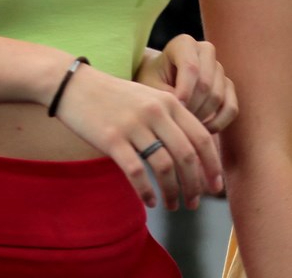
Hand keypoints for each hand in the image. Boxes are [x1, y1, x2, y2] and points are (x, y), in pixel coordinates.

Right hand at [52, 61, 225, 211]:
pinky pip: (137, 172)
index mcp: (169, 101)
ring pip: (164, 166)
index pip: (202, 137)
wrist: (76, 85)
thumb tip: (193, 154)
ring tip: (173, 206)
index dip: (212, 165)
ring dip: (172, 192)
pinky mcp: (112, 139)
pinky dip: (147, 192)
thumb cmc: (115, 97)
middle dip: (195, 184)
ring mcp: (134, 125)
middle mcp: (156, 112)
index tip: (215, 186)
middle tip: (194, 203)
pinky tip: (150, 202)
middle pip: (187, 155)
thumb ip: (171, 119)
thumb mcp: (149, 99)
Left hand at [136, 35, 237, 131]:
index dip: (184, 91)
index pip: (191, 67)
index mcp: (184, 44)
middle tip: (176, 121)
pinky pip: (231, 108)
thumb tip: (185, 111)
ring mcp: (219, 68)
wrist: (157, 83)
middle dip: (191, 106)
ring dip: (201, 116)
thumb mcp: (150, 85)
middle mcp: (205, 51)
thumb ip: (166, 95)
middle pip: (206, 84)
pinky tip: (202, 129)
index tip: (174, 109)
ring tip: (183, 124)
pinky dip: (219, 123)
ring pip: (217, 96)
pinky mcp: (228, 86)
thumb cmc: (151, 82)